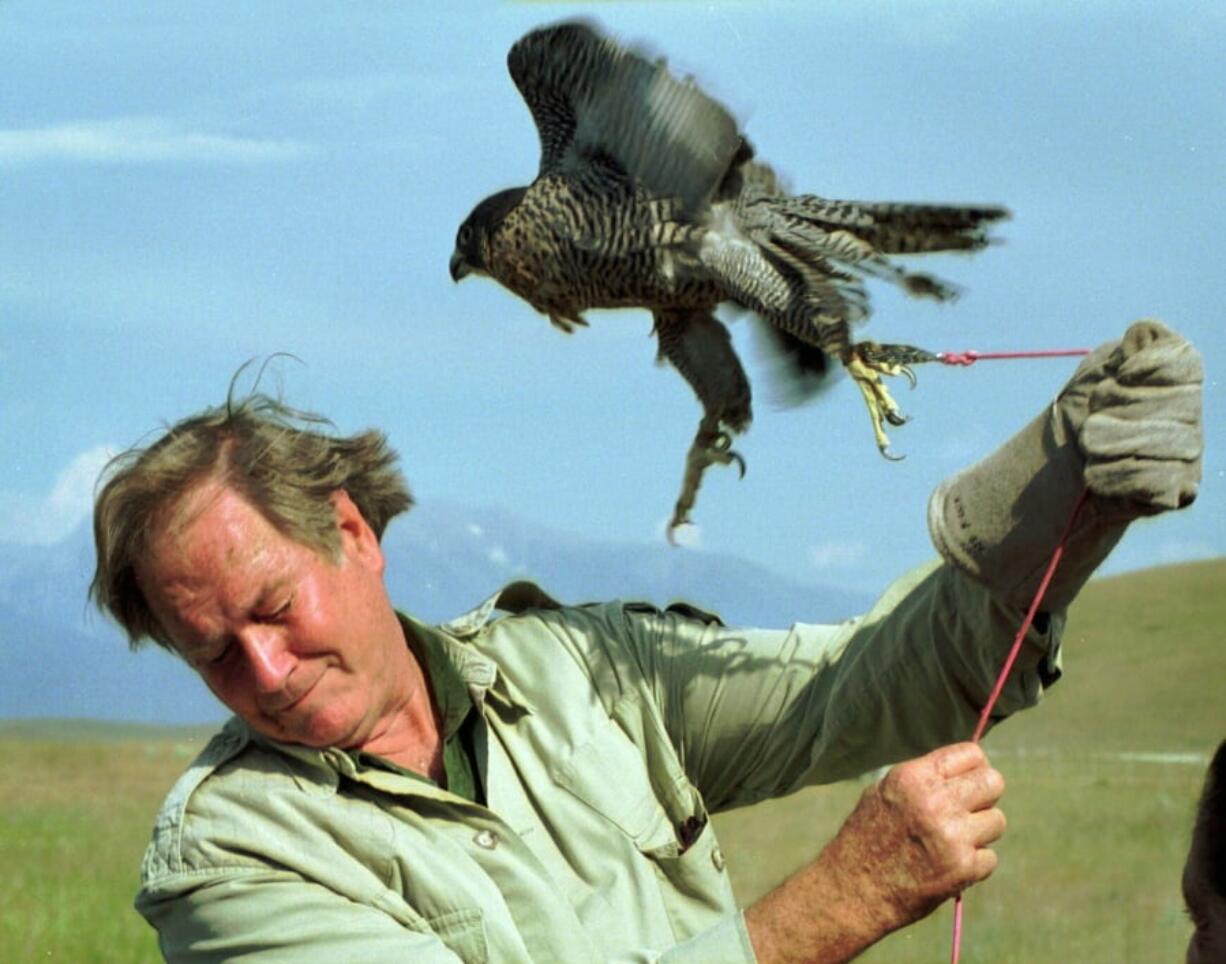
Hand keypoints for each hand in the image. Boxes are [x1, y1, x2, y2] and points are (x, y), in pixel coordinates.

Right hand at [828, 743, 1005, 931]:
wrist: (853, 889)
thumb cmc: (865, 837)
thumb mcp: (884, 791)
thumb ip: (923, 778)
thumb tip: (964, 769)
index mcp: (913, 777)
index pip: (971, 754)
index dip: (974, 767)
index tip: (969, 780)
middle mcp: (935, 802)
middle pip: (993, 782)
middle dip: (985, 796)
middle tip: (968, 811)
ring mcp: (952, 836)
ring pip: (997, 820)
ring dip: (981, 831)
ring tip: (953, 841)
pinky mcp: (963, 868)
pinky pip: (990, 857)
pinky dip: (974, 863)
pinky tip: (948, 865)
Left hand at [1064, 320, 1202, 513]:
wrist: (1058, 469)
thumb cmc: (1080, 414)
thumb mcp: (1098, 370)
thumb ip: (1126, 350)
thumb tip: (1143, 334)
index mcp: (1179, 383)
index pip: (1185, 364)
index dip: (1148, 368)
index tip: (1119, 376)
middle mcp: (1193, 418)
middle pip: (1175, 404)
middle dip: (1119, 408)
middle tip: (1093, 418)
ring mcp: (1191, 456)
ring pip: (1164, 443)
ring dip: (1109, 444)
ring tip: (1090, 447)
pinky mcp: (1180, 491)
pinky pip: (1158, 481)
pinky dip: (1115, 476)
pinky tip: (1097, 474)